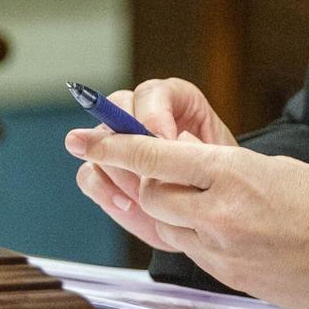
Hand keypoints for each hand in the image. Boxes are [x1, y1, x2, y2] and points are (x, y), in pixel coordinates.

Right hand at [64, 79, 235, 251]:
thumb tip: (168, 143)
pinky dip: (104, 189)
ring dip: (118, 169)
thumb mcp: (218, 162)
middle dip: (130, 140)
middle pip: (117, 106)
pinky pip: (88, 173)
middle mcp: (141, 115)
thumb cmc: (219, 184)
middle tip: (147, 172)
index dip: (154, 114)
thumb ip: (195, 148)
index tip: (166, 143)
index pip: (153, 92)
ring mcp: (119, 144)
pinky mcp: (104, 173)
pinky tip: (127, 204)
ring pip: (100, 139)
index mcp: (175, 101)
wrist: (208, 215)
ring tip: (143, 195)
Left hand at [69, 132, 308, 308]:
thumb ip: (227, 169)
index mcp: (235, 176)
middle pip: (150, 196)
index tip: (86, 136)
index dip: (116, 146)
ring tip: (169, 192)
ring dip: (161, 207)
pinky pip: (192, 252)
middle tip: (135, 162)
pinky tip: (206, 224)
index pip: (156, 157)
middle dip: (140, 178)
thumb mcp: (278, 169)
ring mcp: (224, 255)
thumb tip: (190, 166)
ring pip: (165, 227)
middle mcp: (221, 217)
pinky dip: (188, 233)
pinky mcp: (232, 280)